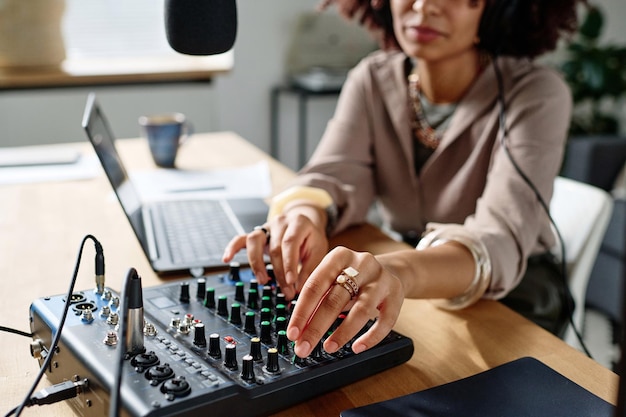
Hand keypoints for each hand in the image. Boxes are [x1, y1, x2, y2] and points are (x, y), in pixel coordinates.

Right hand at [222, 207, 328, 299]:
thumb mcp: (318, 249)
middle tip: (287, 292)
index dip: (289, 264)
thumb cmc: (311, 238)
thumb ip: (310, 268)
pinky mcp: (257, 234)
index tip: (292, 282)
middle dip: (279, 273)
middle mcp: (280, 222)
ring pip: (254, 241)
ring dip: (256, 263)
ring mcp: (266, 226)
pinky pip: (240, 239)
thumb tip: (300, 289)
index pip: (290, 243)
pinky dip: (232, 248)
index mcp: (298, 222)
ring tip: (262, 281)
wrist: (304, 222)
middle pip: (274, 248)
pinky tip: (226, 259)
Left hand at [286, 246, 404, 357]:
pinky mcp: (397, 294)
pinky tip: (357, 347)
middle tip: (303, 347)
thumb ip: (318, 298)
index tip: (292, 333)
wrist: (392, 269)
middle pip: (335, 299)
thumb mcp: (335, 277)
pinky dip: (371, 337)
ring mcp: (381, 279)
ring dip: (342, 333)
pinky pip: (386, 320)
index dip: (301, 312)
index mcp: (339, 256)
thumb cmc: (355, 277)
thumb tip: (298, 328)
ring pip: (361, 310)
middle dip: (316, 327)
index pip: (315, 286)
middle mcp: (361, 264)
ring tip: (328, 348)